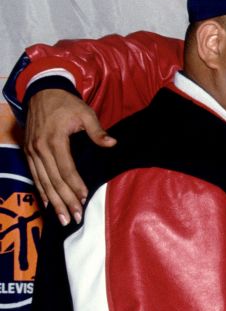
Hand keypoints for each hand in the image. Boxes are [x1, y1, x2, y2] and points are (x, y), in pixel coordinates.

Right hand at [25, 89, 114, 225]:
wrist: (42, 92)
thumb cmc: (67, 104)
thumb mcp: (85, 113)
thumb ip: (97, 131)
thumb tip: (112, 144)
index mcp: (54, 140)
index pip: (66, 169)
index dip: (75, 186)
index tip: (84, 199)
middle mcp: (40, 149)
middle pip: (53, 180)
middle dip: (65, 201)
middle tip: (74, 218)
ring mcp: (32, 151)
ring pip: (43, 181)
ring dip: (53, 202)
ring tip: (63, 218)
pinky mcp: (28, 152)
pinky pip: (34, 175)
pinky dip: (41, 191)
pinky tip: (48, 204)